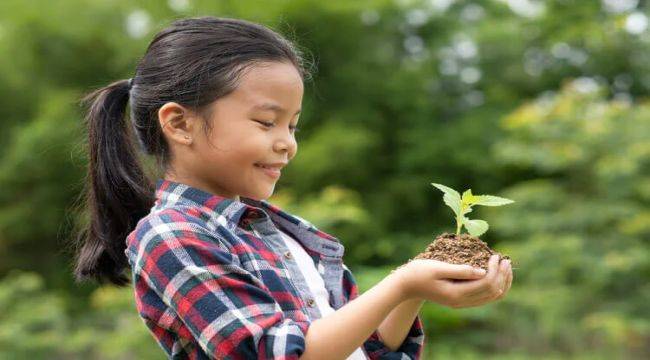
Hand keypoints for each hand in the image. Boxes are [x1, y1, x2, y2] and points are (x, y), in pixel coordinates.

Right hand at [392, 254, 511, 307]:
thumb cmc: (419, 272)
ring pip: (491, 297)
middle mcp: (461, 301)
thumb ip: (460, 270)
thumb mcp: (438, 268)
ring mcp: (461, 302)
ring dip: (501, 282)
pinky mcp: (460, 299)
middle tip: (505, 259)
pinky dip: (494, 286)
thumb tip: (482, 271)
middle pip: (492, 292)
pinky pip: (484, 296)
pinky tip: (495, 274)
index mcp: (456, 294)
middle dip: (502, 276)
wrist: (406, 285)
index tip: (495, 255)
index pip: (486, 284)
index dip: (495, 270)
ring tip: (505, 266)